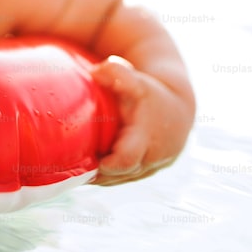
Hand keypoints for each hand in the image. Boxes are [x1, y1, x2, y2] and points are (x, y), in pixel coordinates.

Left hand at [89, 55, 192, 184]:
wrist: (177, 109)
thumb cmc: (152, 94)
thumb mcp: (137, 81)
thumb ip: (118, 73)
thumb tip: (95, 72)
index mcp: (147, 137)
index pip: (127, 159)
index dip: (108, 164)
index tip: (90, 160)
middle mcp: (152, 157)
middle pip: (120, 174)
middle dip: (98, 173)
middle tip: (73, 167)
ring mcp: (151, 168)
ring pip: (122, 179)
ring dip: (102, 177)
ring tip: (77, 169)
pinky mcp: (147, 172)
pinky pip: (125, 179)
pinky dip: (109, 177)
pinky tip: (90, 170)